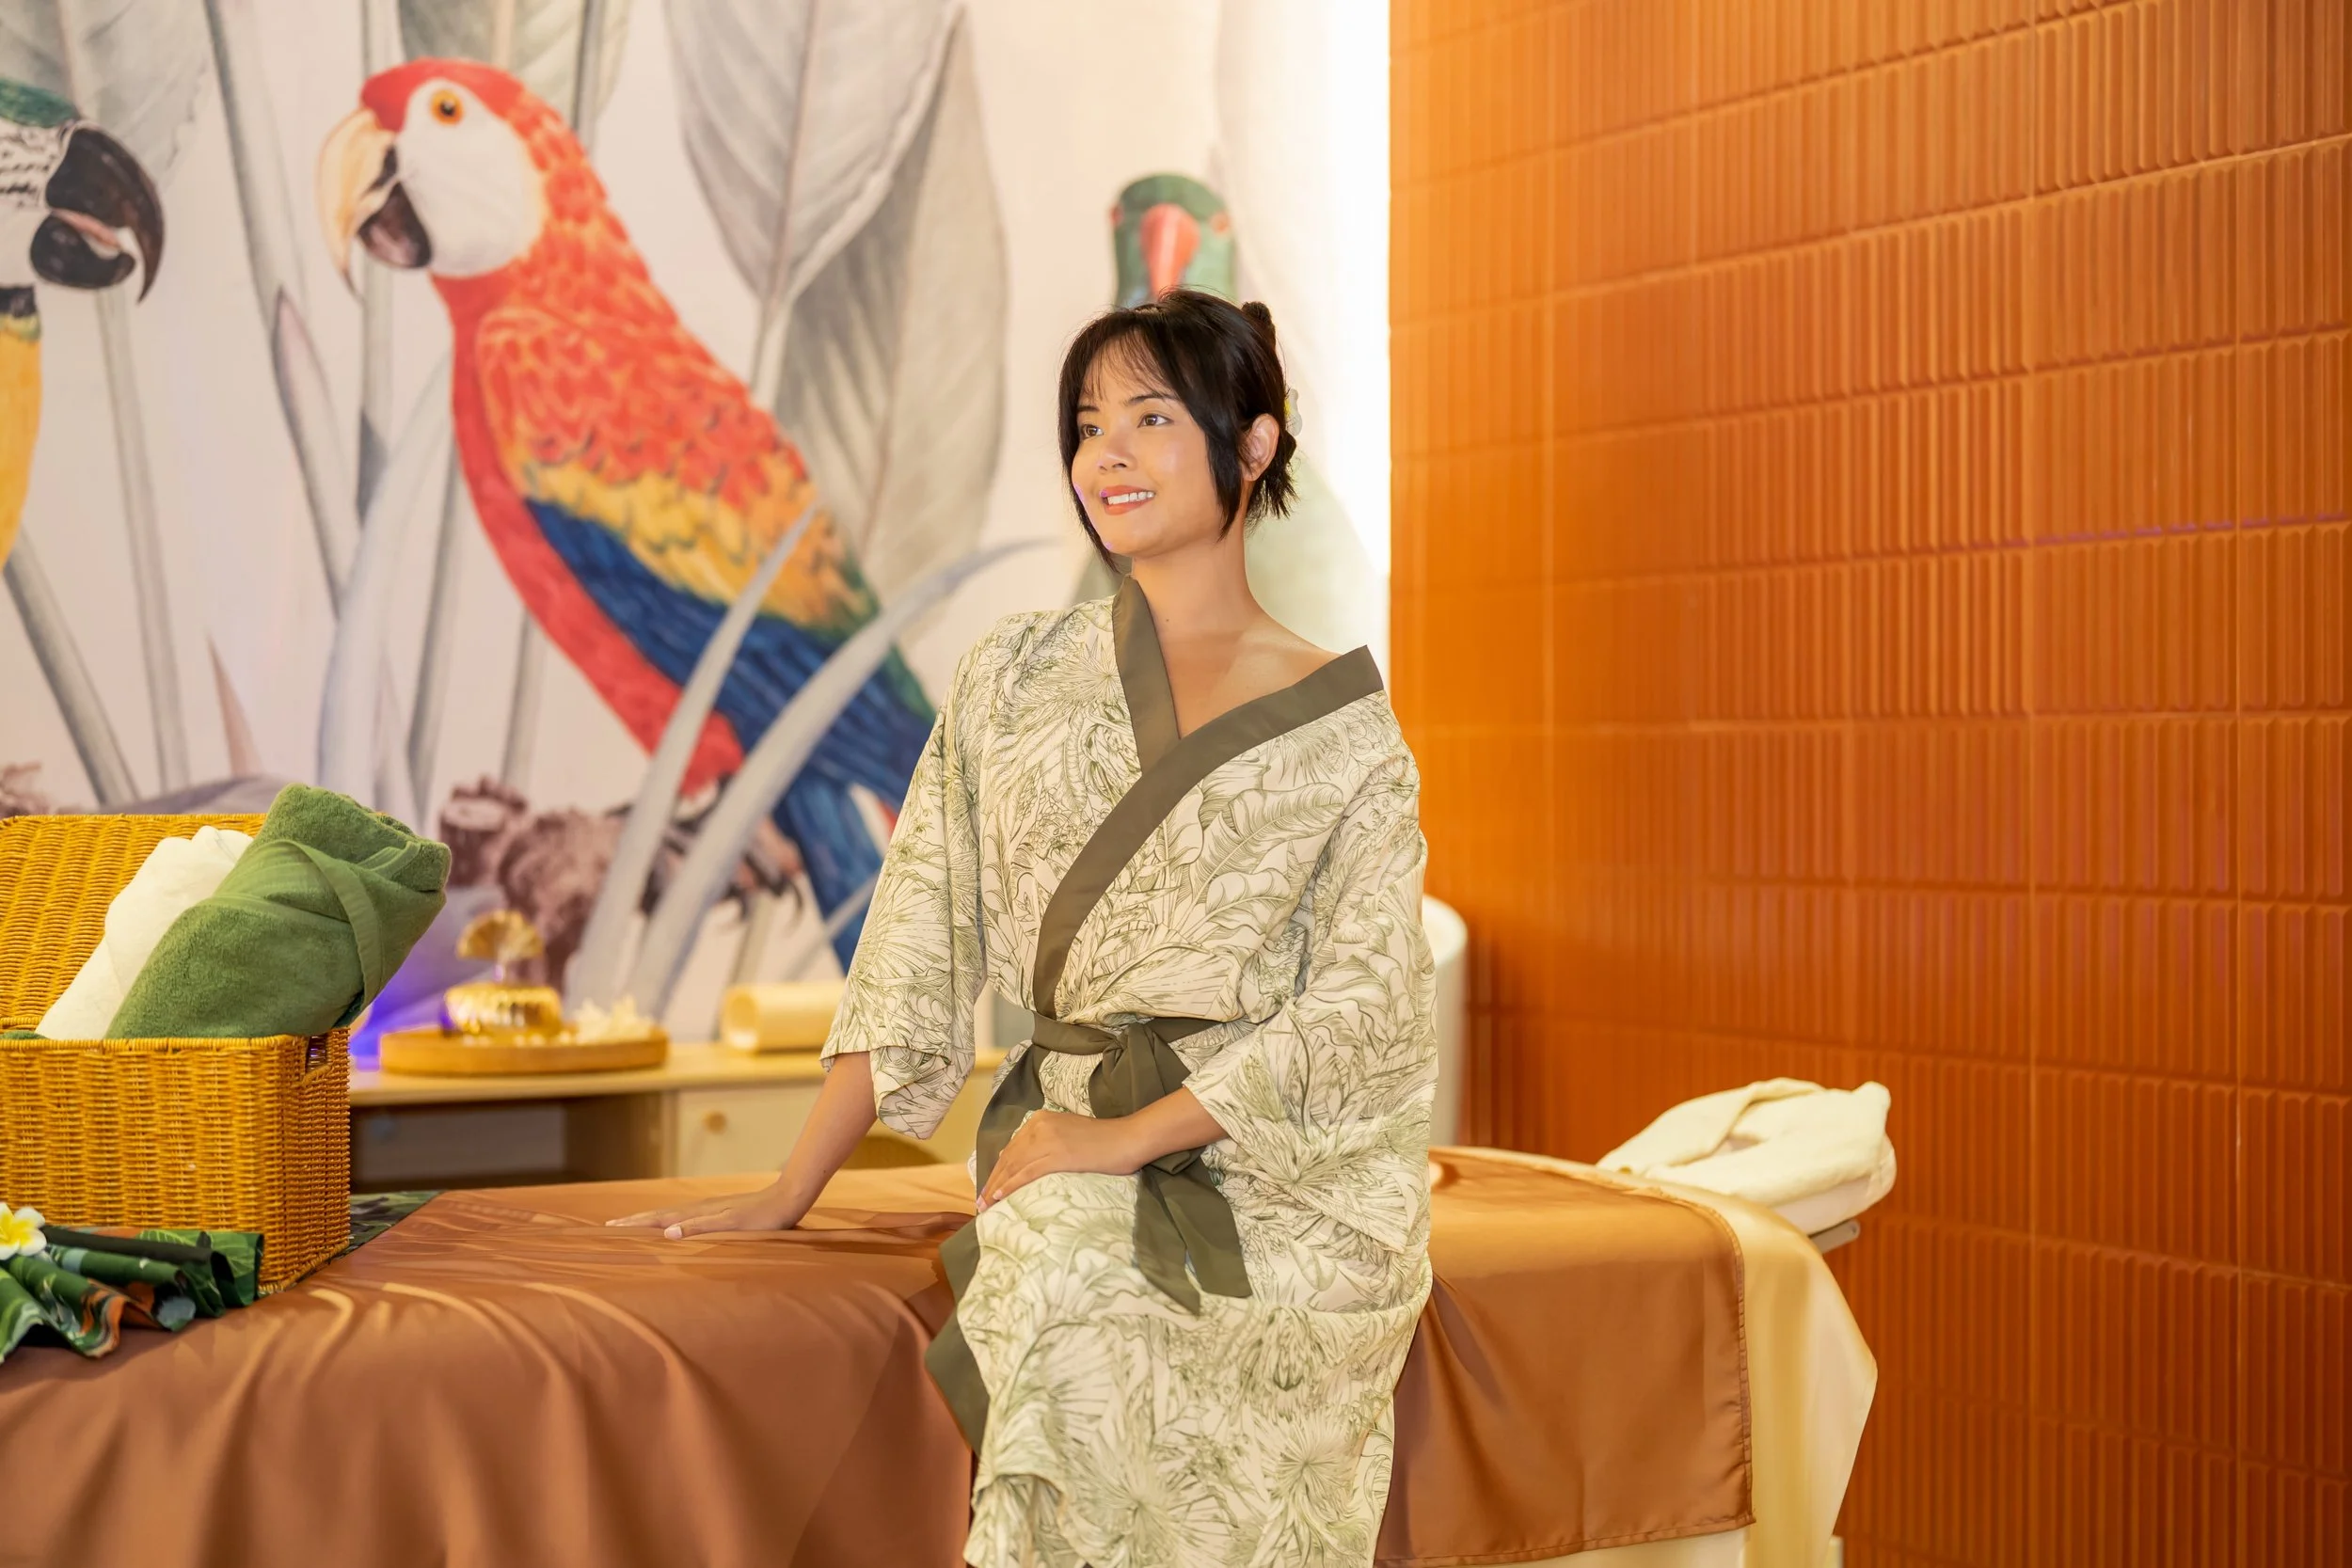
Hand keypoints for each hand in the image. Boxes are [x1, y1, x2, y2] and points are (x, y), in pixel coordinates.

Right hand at [607, 1179, 810, 1238]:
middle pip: (659, 1215)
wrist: (786, 1200)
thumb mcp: (732, 1225)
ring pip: (670, 1215)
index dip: (634, 1225)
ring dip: (649, 1221)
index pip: (658, 1220)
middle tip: (609, 1228)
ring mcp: (708, 1209)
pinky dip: (669, 1222)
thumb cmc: (762, 1218)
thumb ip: (701, 1228)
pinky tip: (672, 1226)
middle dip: (634, 1222)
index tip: (609, 1229)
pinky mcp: (719, 1212)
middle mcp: (699, 1209)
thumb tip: (668, 1232)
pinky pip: (684, 1218)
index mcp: (697, 1213)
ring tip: (632, 1225)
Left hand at [978, 1110, 1144, 1211]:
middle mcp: (1039, 1126)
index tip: (988, 1188)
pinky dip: (1012, 1185)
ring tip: (987, 1205)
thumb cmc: (1103, 1140)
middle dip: (992, 1181)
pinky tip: (1001, 1196)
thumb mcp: (1067, 1133)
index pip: (1012, 1148)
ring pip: (1014, 1166)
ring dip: (997, 1187)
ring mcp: (1048, 1140)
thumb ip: (1045, 1142)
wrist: (1127, 1138)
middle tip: (981, 1202)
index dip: (997, 1170)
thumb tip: (1022, 1161)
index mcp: (1040, 1119)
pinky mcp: (1058, 1155)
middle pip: (1009, 1158)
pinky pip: (1028, 1173)